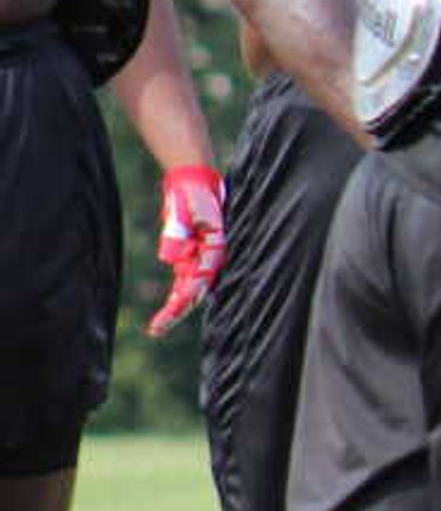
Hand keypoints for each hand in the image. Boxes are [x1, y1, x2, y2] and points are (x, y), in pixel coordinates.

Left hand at [147, 163, 225, 335]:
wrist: (192, 181)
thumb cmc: (193, 194)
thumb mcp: (186, 209)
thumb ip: (178, 232)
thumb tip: (170, 258)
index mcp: (214, 248)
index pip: (200, 278)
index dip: (186, 296)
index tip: (171, 310)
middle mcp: (208, 257)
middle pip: (194, 290)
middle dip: (177, 311)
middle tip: (157, 330)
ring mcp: (198, 257)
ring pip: (188, 288)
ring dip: (175, 308)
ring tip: (158, 327)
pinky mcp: (189, 254)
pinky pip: (183, 280)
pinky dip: (176, 296)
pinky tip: (166, 313)